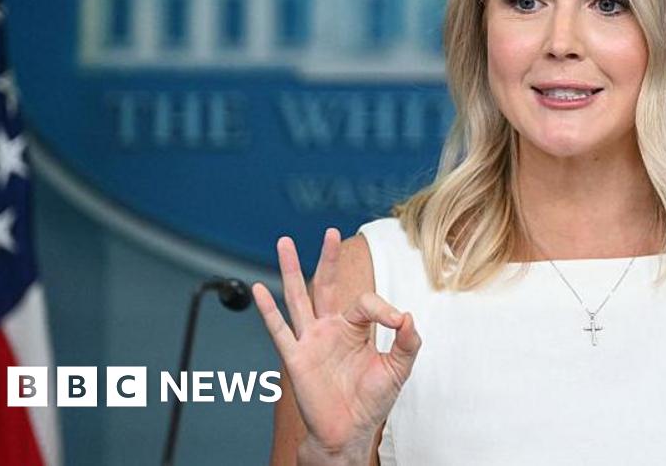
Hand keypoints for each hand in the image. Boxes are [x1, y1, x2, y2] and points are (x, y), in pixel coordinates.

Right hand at [252, 228, 421, 458]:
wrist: (350, 432)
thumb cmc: (372, 401)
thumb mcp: (398, 368)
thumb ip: (407, 341)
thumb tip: (408, 316)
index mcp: (355, 328)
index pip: (366, 302)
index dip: (383, 308)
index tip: (397, 322)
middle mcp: (330, 329)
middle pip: (326, 285)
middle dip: (327, 259)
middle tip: (330, 232)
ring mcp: (311, 341)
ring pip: (298, 297)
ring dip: (291, 270)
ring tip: (285, 242)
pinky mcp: (296, 358)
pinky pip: (279, 330)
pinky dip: (268, 310)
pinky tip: (258, 289)